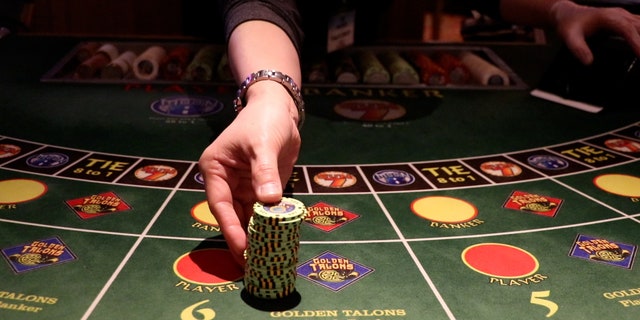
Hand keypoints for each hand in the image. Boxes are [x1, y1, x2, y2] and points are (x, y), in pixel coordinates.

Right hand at [198, 81, 301, 265]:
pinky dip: (268, 226)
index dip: (230, 228)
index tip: (242, 248)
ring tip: (262, 260)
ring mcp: (243, 187)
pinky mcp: (260, 189)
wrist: (279, 110)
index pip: (220, 205)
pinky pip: (263, 211)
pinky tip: (274, 242)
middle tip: (251, 265)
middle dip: (241, 239)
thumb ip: (264, 172)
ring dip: (254, 236)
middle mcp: (226, 182)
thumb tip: (269, 201)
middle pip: (232, 216)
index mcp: (215, 170)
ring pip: (247, 217)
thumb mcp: (263, 145)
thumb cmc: (263, 121)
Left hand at [551, 1, 639, 64]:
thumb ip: (578, 48)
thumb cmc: (569, 24)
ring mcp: (623, 16)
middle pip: (639, 27)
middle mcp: (619, 14)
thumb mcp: (569, 37)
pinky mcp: (624, 20)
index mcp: (608, 17)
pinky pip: (638, 26)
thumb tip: (588, 62)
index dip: (636, 42)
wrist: (567, 14)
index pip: (627, 30)